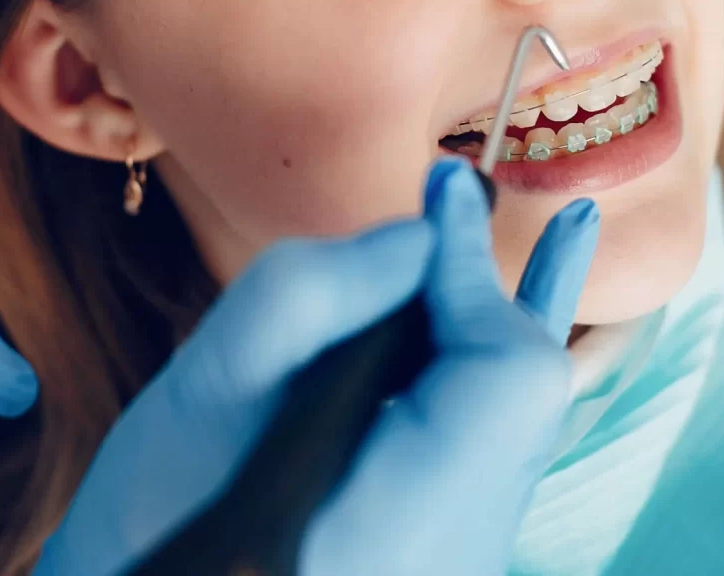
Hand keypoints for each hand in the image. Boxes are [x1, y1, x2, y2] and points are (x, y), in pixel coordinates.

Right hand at [36, 155, 598, 575]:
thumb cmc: (159, 516)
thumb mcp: (209, 391)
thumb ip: (310, 294)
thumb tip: (418, 237)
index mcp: (409, 517)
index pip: (500, 367)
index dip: (472, 264)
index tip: (443, 185)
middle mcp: (456, 545)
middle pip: (519, 393)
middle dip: (490, 283)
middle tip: (466, 191)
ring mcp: (453, 553)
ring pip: (510, 412)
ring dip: (506, 310)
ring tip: (564, 229)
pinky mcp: (434, 543)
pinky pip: (486, 433)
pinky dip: (486, 355)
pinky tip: (498, 309)